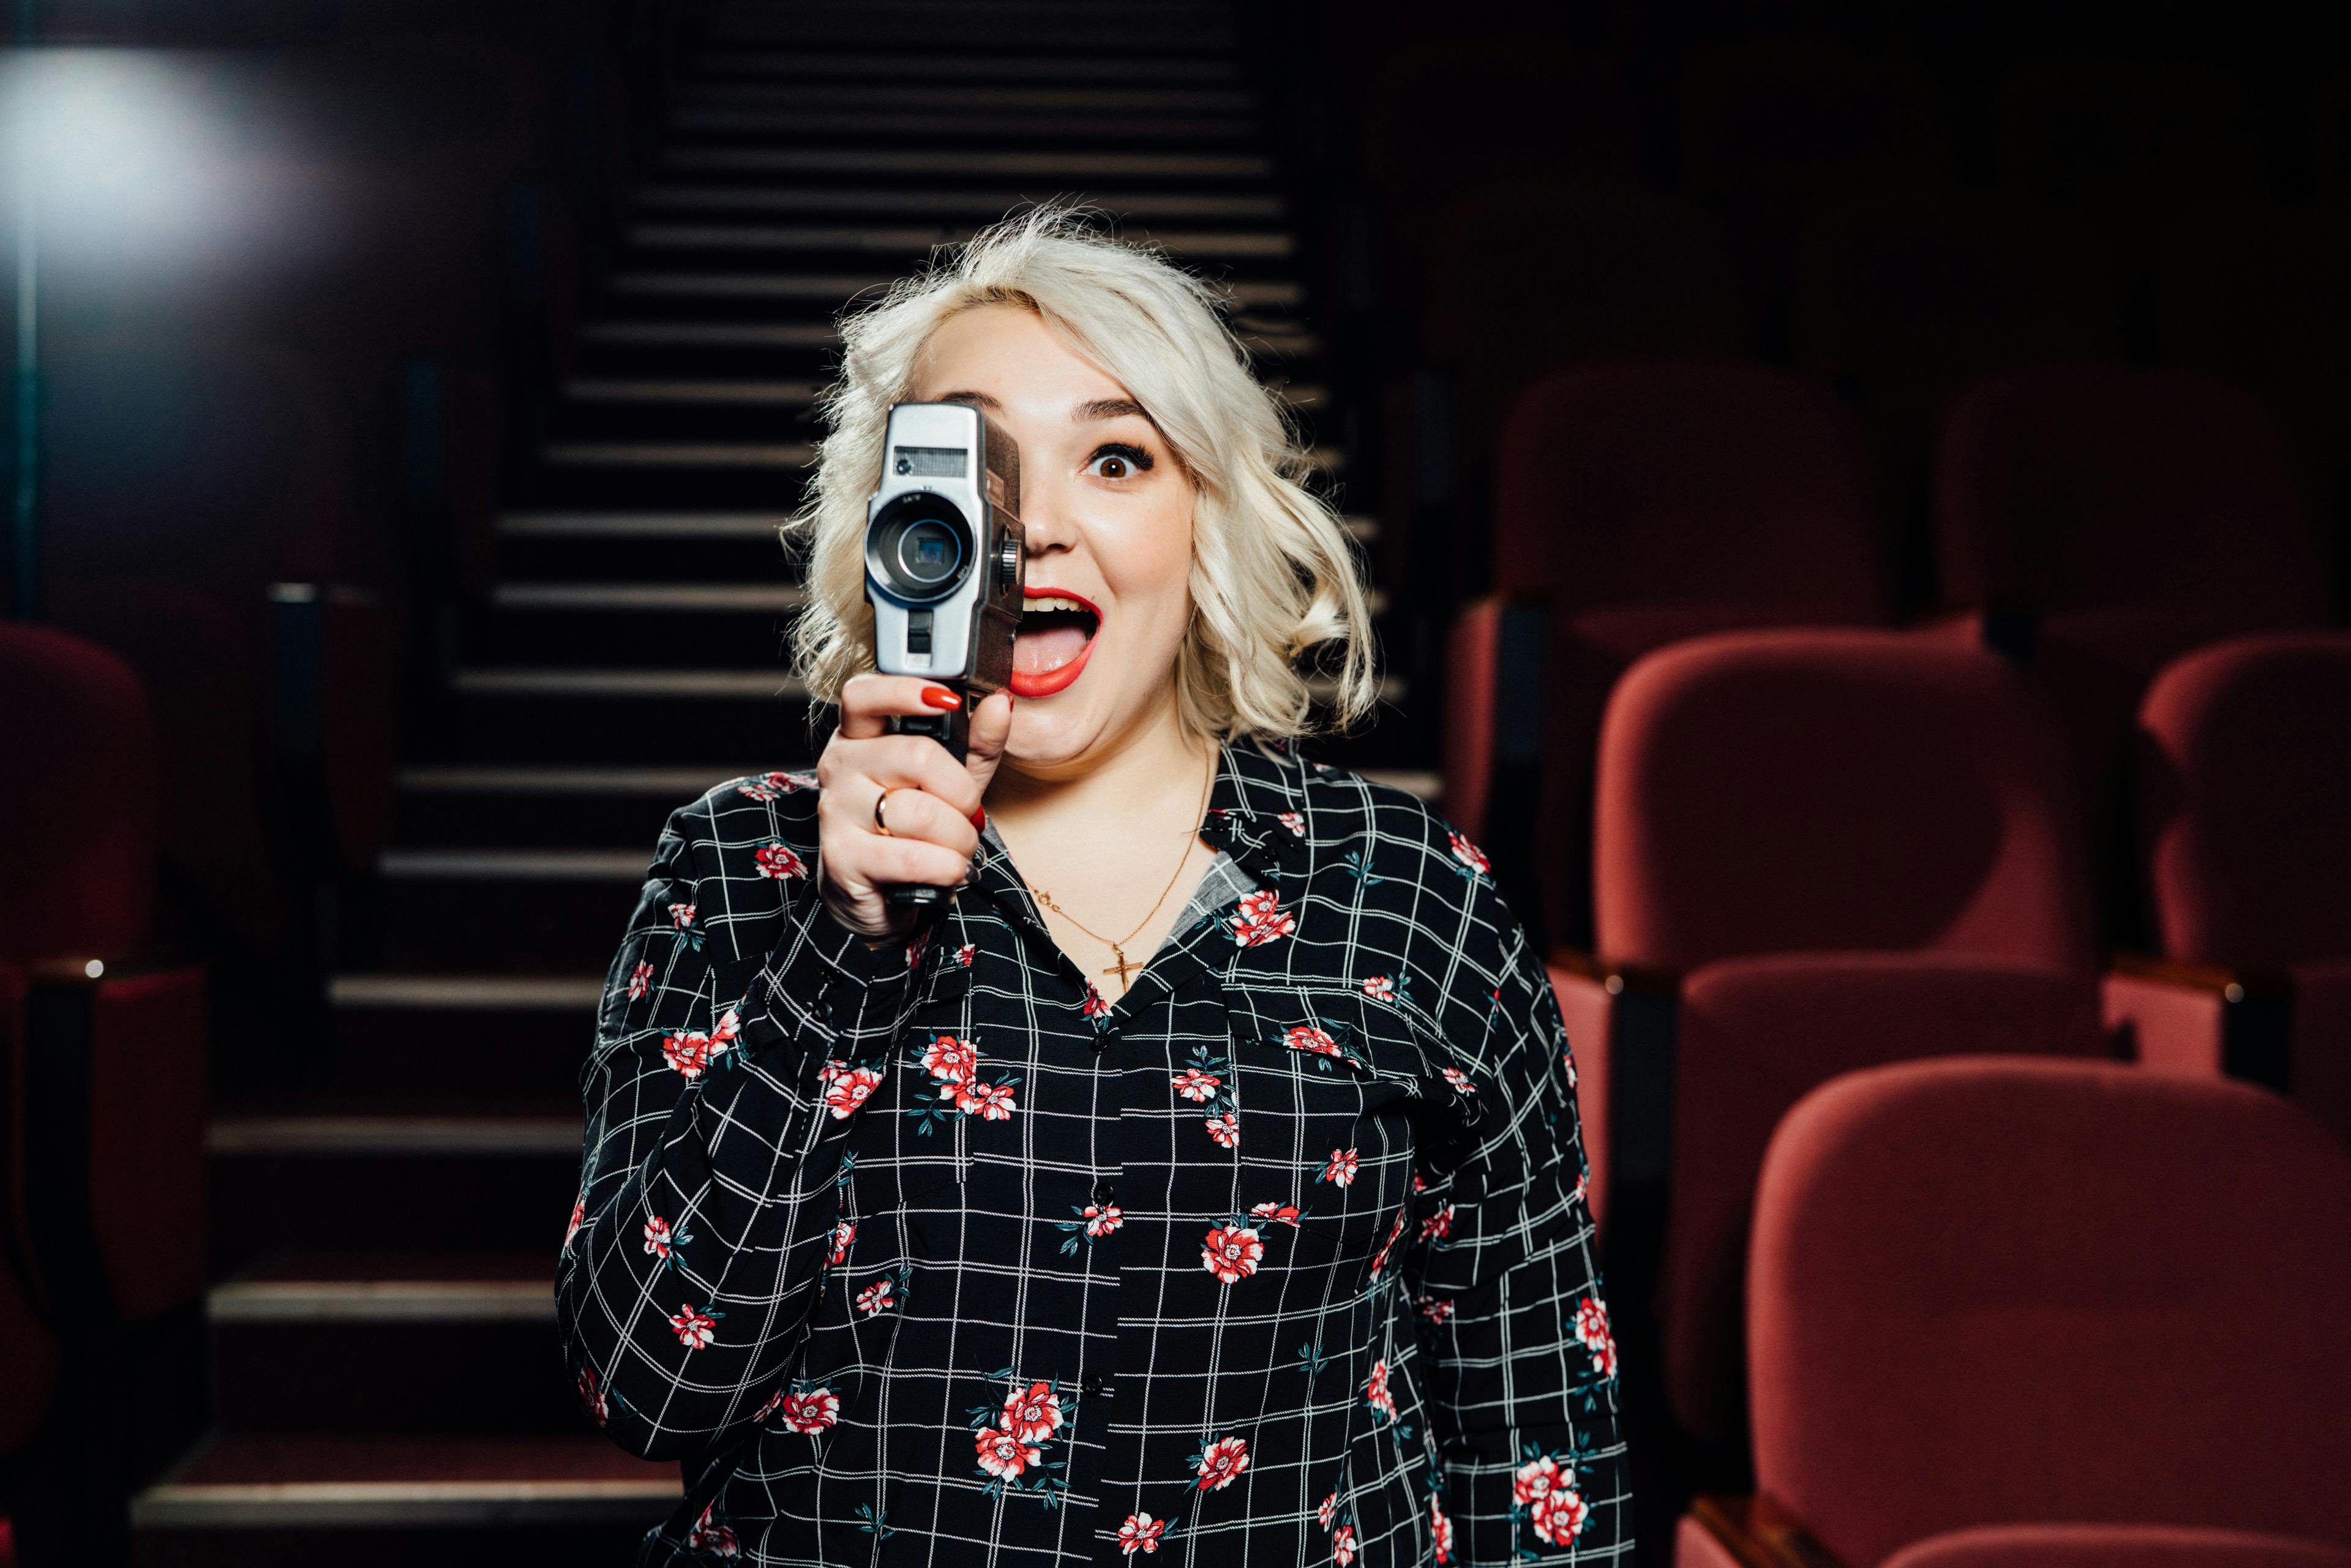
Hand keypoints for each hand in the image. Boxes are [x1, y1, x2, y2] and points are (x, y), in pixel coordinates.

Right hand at [813, 675, 1014, 941]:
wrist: (878, 897)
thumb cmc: (914, 831)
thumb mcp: (952, 781)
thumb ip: (976, 742)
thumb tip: (999, 703)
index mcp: (860, 738)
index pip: (863, 694)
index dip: (904, 691)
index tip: (947, 700)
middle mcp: (839, 766)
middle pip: (916, 755)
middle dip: (962, 793)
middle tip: (969, 814)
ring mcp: (835, 811)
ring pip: (919, 812)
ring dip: (959, 838)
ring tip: (958, 848)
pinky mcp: (843, 857)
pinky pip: (913, 857)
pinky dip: (947, 868)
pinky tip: (949, 872)